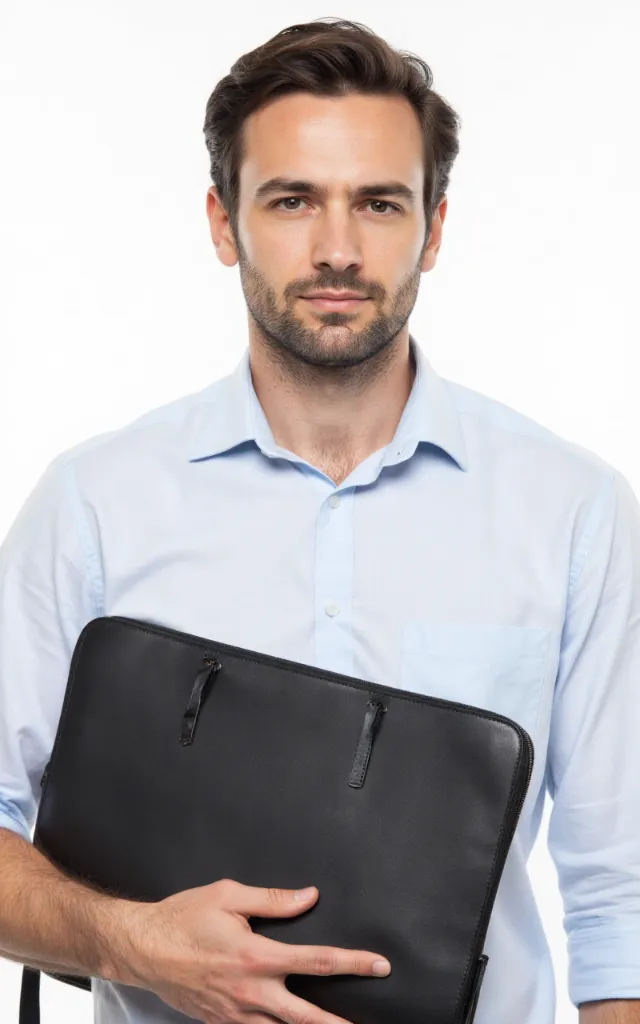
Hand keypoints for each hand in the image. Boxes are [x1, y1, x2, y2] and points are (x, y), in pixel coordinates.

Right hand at [115, 878, 390, 1023]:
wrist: (142, 949)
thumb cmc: (183, 918)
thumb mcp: (228, 896)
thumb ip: (272, 900)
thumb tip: (309, 897)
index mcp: (256, 956)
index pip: (316, 961)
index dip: (352, 963)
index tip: (380, 965)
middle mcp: (251, 992)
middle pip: (307, 1016)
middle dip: (339, 1023)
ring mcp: (236, 1014)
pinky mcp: (222, 1023)